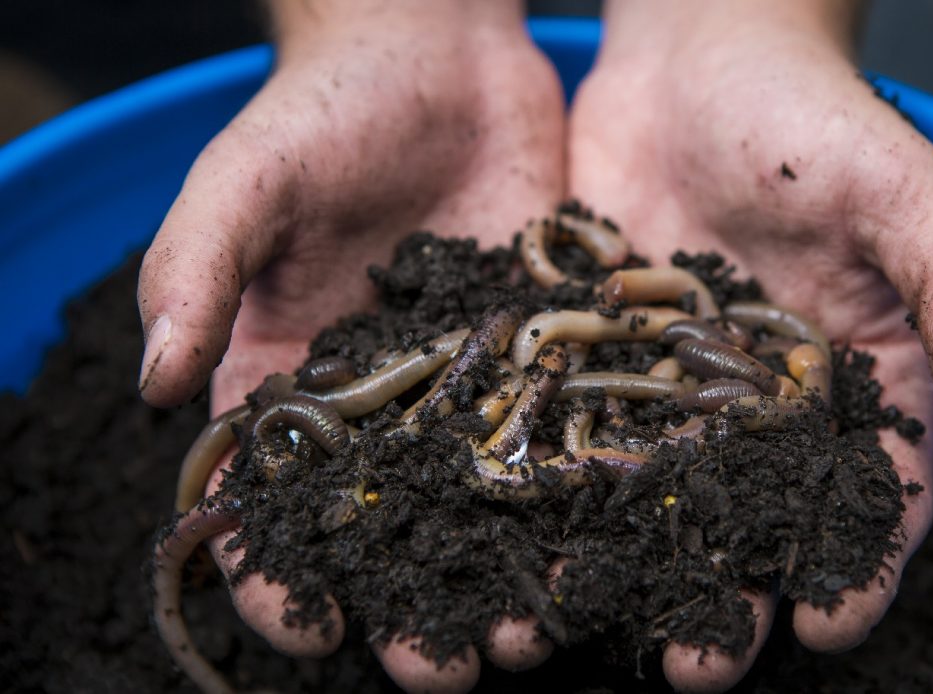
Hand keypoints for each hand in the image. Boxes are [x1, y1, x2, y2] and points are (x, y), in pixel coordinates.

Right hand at [138, 1, 563, 688]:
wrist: (434, 55)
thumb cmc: (319, 112)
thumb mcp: (245, 183)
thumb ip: (194, 273)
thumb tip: (153, 384)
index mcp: (287, 379)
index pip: (268, 499)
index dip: (275, 572)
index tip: (307, 630)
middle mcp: (377, 399)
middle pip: (386, 524)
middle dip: (411, 600)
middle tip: (448, 668)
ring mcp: (463, 379)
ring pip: (480, 497)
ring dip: (502, 569)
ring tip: (536, 635)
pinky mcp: (537, 346)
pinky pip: (557, 425)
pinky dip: (577, 487)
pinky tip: (603, 540)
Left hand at [567, 1, 932, 689]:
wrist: (698, 55)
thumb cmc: (816, 119)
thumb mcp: (902, 192)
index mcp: (854, 375)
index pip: (869, 488)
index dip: (858, 563)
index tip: (833, 627)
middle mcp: (764, 399)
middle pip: (754, 515)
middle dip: (730, 596)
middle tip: (699, 670)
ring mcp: (676, 382)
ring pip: (658, 493)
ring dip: (633, 567)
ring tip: (599, 631)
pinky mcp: (602, 352)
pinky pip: (580, 428)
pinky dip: (556, 487)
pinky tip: (528, 539)